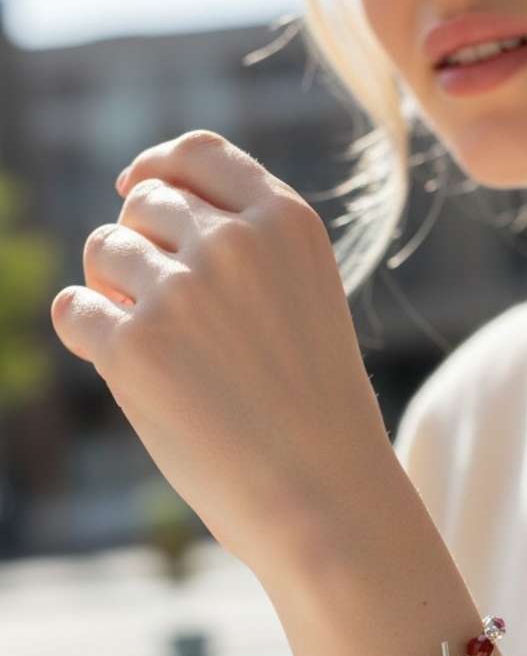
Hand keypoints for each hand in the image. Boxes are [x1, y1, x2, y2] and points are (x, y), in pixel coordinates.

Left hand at [51, 131, 393, 577]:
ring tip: (156, 349)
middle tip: (161, 310)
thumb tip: (141, 205)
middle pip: (144, 204)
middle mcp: (234, 243)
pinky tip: (117, 364)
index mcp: (287, 223)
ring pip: (103, 249)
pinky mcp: (135, 347)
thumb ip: (246, 252)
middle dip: (140, 246)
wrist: (324, 499)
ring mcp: (182, 292)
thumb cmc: (316, 414)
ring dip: (114, 292)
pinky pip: (73, 310)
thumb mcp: (305, 303)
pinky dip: (85, 333)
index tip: (134, 188)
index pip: (199, 155)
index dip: (158, 168)